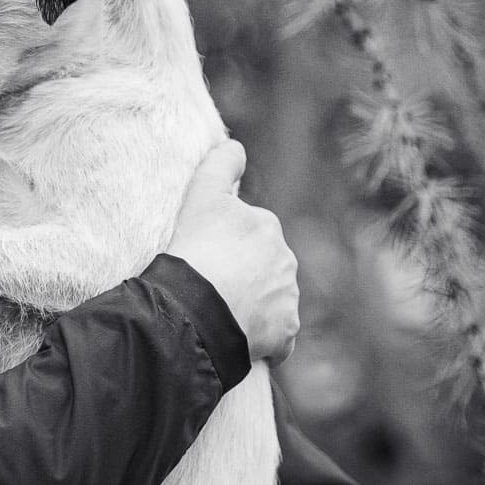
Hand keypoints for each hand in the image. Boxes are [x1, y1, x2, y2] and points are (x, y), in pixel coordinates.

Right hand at [166, 141, 298, 364]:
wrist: (199, 307)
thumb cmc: (197, 249)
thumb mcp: (202, 196)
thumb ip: (220, 165)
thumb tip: (236, 145)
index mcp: (266, 226)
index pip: (246, 233)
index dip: (223, 243)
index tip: (204, 255)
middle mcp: (285, 261)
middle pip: (261, 267)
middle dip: (242, 274)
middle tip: (208, 285)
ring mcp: (287, 299)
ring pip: (269, 300)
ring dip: (251, 306)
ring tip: (219, 313)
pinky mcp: (285, 333)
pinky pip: (274, 336)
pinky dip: (261, 338)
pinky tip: (237, 339)